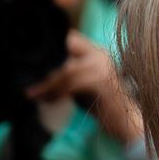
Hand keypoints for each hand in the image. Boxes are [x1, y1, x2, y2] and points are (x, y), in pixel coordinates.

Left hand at [26, 31, 142, 142]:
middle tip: (32, 88)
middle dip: (45, 71)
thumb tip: (41, 74)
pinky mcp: (102, 83)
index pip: (70, 38)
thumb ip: (69, 74)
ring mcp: (103, 68)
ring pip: (66, 70)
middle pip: (65, 54)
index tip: (34, 66)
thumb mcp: (84, 84)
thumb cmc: (104, 104)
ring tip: (36, 95)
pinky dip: (57, 93)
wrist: (127, 121)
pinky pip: (72, 84)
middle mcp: (101, 56)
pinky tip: (50, 100)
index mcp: (97, 52)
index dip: (52, 48)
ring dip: (48, 85)